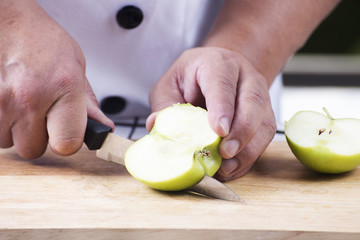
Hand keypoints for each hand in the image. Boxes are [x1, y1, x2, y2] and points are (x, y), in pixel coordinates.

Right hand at [0, 1, 112, 158]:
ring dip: (17, 131)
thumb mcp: (77, 67)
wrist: (8, 23)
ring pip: (9, 143)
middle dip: (39, 137)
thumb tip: (102, 127)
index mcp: (63, 87)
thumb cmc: (42, 41)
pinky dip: (2, 124)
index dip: (68, 142)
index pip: (67, 144)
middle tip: (42, 114)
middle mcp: (30, 98)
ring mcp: (1, 102)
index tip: (67, 133)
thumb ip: (88, 103)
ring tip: (24, 105)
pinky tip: (10, 105)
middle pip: (34, 149)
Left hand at [147, 47, 275, 180]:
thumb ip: (165, 104)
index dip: (222, 107)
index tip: (219, 131)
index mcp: (217, 64)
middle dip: (241, 131)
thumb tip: (155, 125)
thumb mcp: (170, 85)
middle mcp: (244, 76)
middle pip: (253, 102)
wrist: (220, 72)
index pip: (223, 83)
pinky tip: (232, 169)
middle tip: (225, 153)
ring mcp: (260, 95)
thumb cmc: (191, 78)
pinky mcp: (265, 114)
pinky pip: (265, 137)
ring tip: (227, 168)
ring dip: (248, 148)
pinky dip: (249, 156)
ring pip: (264, 121)